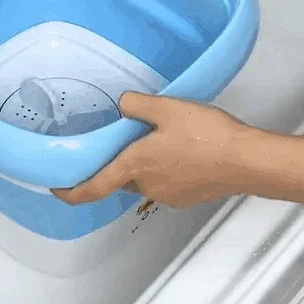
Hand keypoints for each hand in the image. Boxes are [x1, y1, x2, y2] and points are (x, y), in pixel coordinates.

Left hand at [52, 92, 263, 207]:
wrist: (247, 160)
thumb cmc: (205, 135)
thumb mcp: (166, 108)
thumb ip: (136, 105)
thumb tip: (122, 106)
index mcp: (134, 166)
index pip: (94, 186)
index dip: (72, 191)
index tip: (57, 188)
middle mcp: (147, 186)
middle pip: (120, 178)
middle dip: (117, 162)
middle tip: (123, 139)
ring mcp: (168, 196)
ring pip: (144, 179)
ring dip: (143, 164)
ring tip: (158, 139)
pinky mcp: (187, 197)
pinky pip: (164, 182)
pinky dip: (163, 169)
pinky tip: (180, 150)